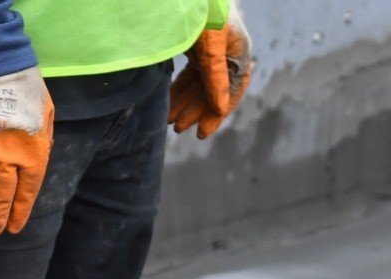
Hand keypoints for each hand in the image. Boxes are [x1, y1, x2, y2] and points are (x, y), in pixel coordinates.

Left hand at [170, 2, 252, 138]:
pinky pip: (190, 75)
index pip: (231, 90)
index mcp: (239, 52)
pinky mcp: (198, 48)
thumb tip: (221, 107)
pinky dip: (180, 89)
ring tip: (170, 121)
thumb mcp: (210, 48)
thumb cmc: (205, 16)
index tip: (202, 133)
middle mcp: (228, 53)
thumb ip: (216, 77)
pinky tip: (168, 103)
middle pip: (214, 90)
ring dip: (185, 102)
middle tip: (178, 128)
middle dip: (196, 110)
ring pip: (200, 84)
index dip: (217, 113)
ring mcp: (212, 51)